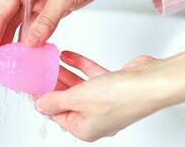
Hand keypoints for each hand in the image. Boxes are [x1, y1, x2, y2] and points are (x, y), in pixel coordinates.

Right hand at [0, 0, 157, 56]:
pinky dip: (37, 39)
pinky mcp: (54, 8)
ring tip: (14, 60)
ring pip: (25, 26)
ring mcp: (42, 1)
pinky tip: (33, 50)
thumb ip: (46, 21)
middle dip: (3, 41)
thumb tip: (32, 41)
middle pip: (9, 21)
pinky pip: (40, 27)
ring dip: (20, 42)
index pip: (1, 12)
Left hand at [35, 51, 184, 141]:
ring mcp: (103, 101)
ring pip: (78, 86)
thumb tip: (40, 105)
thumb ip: (56, 100)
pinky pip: (90, 75)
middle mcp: (94, 117)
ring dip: (64, 73)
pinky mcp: (111, 85)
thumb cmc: (122, 97)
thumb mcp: (79, 99)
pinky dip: (79, 65)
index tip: (34, 85)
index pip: (56, 114)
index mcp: (84, 128)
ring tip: (51, 62)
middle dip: (53, 84)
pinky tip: (68, 56)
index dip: (42, 99)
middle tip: (41, 71)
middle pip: (66, 99)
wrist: (150, 81)